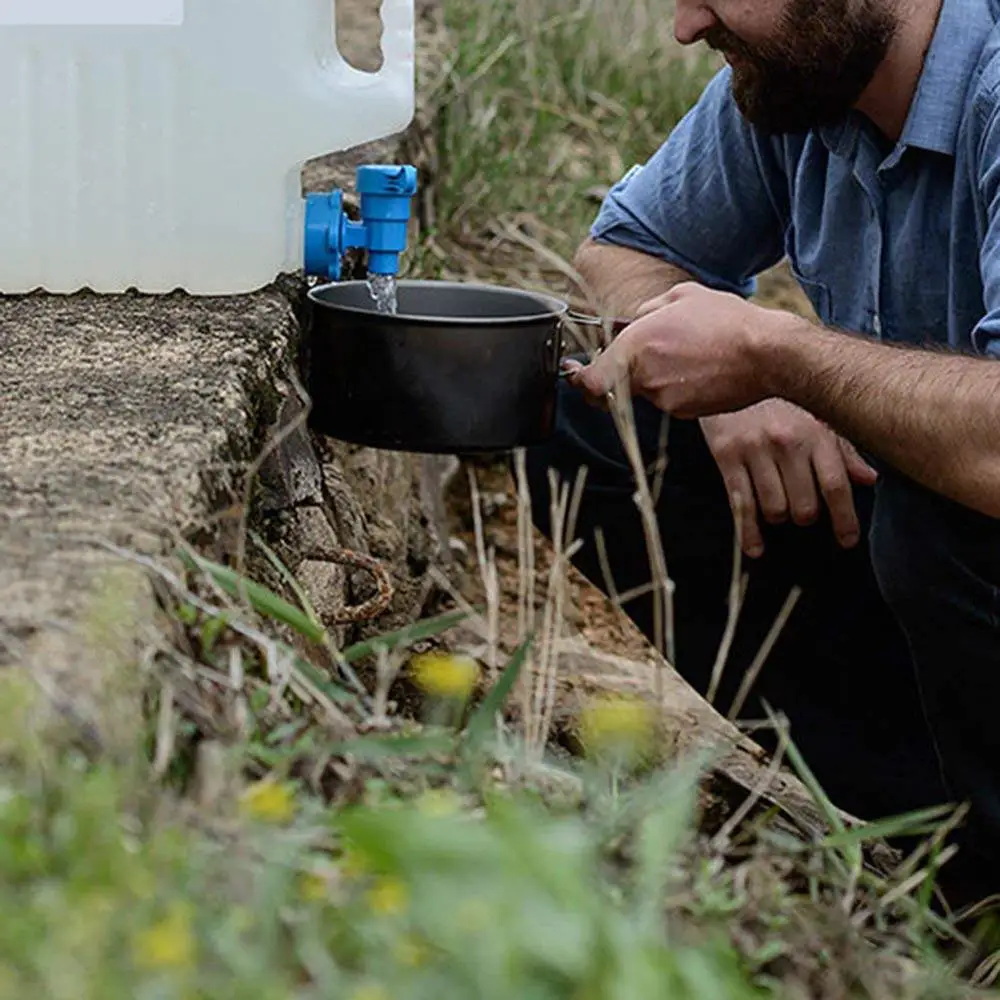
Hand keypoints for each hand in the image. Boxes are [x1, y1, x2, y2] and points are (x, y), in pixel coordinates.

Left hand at [566, 282, 782, 416]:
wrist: (766, 354)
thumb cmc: (726, 321)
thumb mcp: (681, 297)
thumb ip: (647, 311)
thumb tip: (631, 323)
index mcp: (636, 346)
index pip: (591, 381)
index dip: (579, 381)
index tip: (575, 374)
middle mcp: (645, 376)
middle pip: (618, 385)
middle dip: (627, 372)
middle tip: (655, 354)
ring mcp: (664, 399)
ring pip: (647, 391)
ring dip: (659, 377)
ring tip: (691, 353)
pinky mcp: (684, 413)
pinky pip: (670, 400)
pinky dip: (679, 387)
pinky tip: (702, 368)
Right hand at [701, 399, 877, 557]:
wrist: (732, 360)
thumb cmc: (777, 392)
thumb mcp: (814, 413)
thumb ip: (842, 448)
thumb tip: (869, 479)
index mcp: (815, 432)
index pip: (836, 485)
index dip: (844, 519)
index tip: (847, 541)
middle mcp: (788, 442)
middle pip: (805, 505)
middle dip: (805, 515)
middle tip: (803, 511)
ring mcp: (755, 449)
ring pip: (774, 509)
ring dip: (778, 515)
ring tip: (777, 507)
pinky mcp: (727, 454)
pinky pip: (740, 504)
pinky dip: (748, 532)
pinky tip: (755, 548)